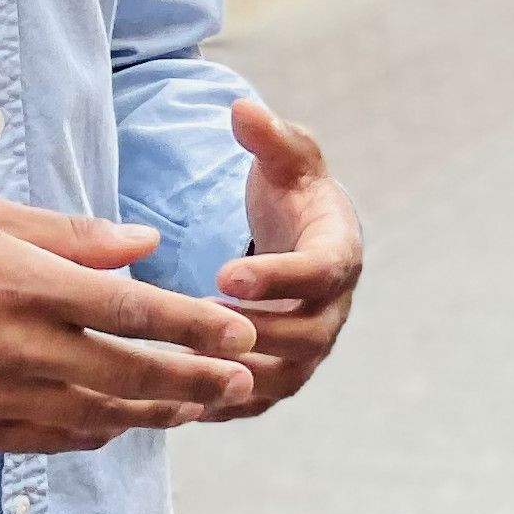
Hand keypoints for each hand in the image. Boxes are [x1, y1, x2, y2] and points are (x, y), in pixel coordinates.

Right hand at [0, 197, 258, 453]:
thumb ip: (76, 235)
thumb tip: (149, 243)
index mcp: (29, 285)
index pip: (134, 312)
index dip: (195, 327)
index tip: (241, 334)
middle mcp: (20, 346)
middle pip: (129, 372)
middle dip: (196, 379)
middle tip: (244, 381)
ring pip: (99, 413)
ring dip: (158, 413)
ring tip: (201, 407)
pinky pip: (54, 441)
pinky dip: (98, 433)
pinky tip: (126, 423)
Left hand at [205, 99, 361, 420]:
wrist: (300, 237)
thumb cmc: (291, 191)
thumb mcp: (283, 158)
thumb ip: (268, 136)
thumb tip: (242, 108)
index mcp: (341, 252)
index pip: (320, 273)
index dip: (277, 277)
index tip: (225, 274)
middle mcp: (334, 308)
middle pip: (305, 337)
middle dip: (251, 334)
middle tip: (194, 325)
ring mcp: (312, 349)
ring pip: (282, 377)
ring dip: (234, 376)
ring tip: (178, 366)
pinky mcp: (283, 374)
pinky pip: (257, 400)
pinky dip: (221, 405)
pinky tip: (172, 401)